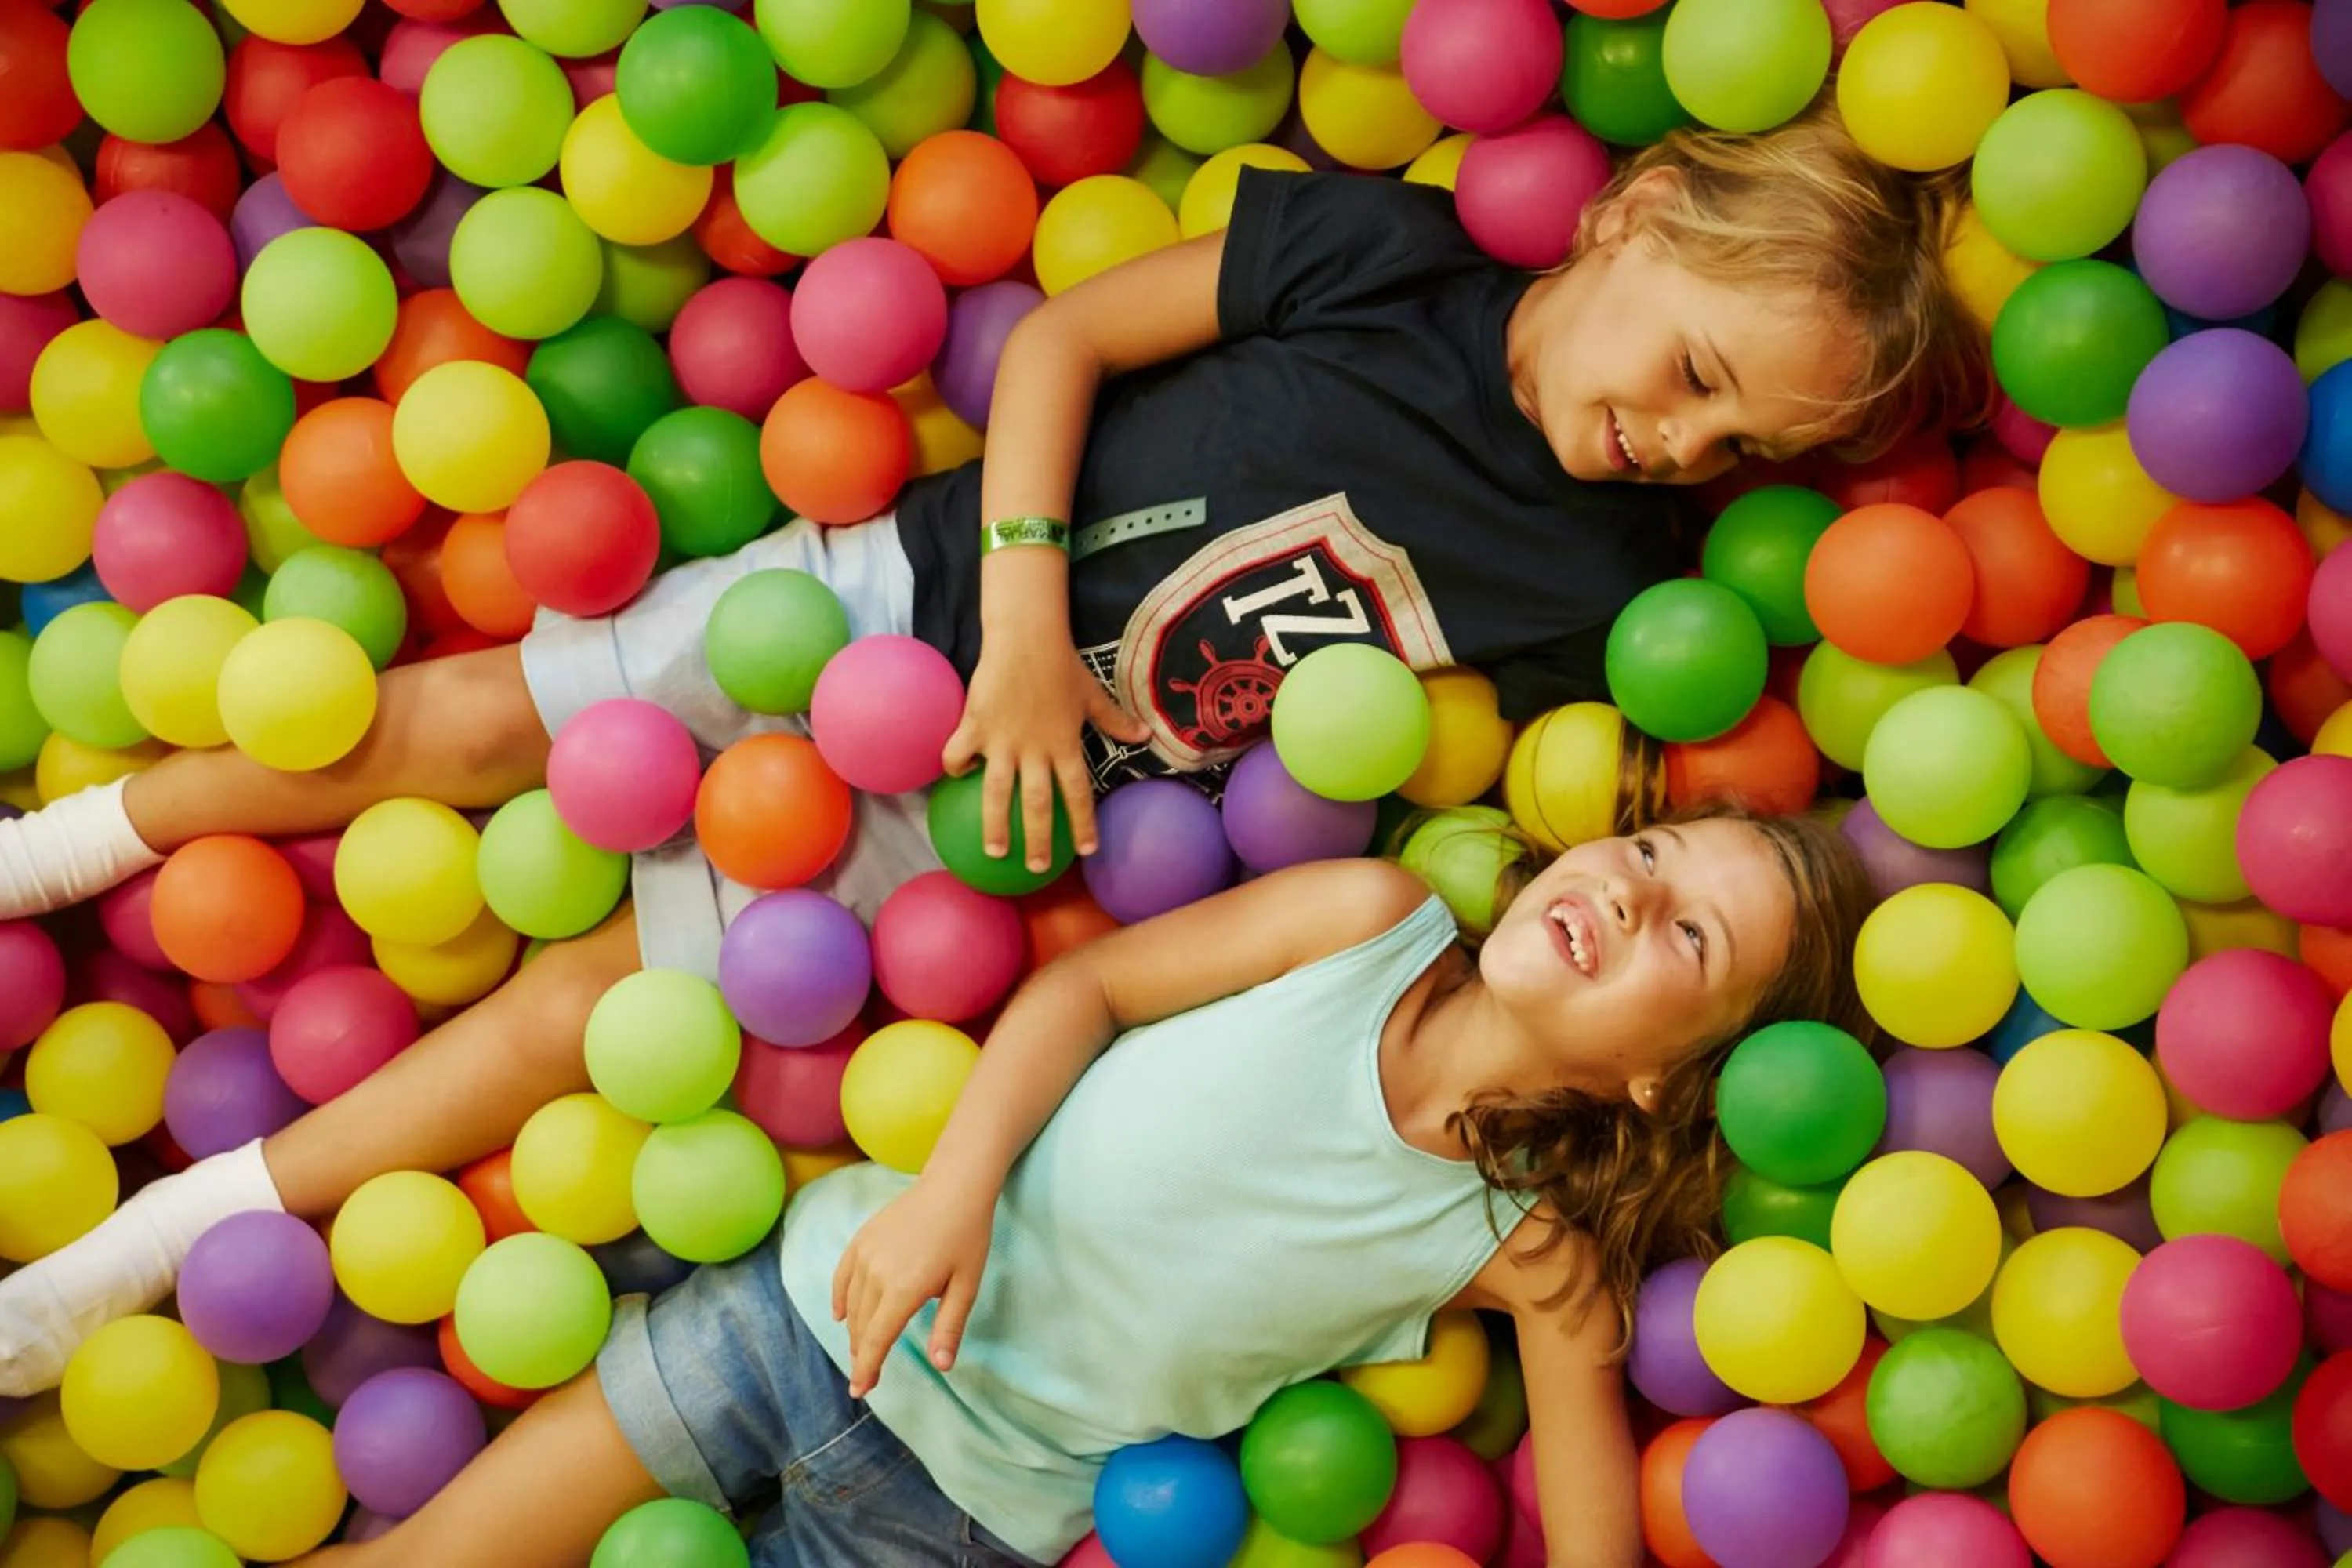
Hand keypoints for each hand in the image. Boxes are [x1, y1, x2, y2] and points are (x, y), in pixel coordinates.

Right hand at [831, 1177, 999, 1399]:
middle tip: (867, 1377)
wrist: (954, 1185)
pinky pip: (842, 1277)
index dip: (867, 1368)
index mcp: (903, 1289)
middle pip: (862, 1326)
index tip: (860, 1391)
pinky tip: (841, 1316)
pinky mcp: (861, 1239)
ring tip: (862, 1350)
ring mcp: (865, 1254)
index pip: (876, 1339)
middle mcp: (877, 1273)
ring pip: (851, 1304)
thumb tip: (941, 1367)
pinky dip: (839, 1299)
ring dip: (854, 1331)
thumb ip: (949, 1327)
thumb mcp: (966, 1285)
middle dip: (862, 1354)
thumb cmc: (967, 1235)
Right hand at [942, 641, 1150, 869]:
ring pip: (997, 792)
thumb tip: (1145, 735)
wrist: (1026, 636)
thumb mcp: (1093, 695)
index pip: (1078, 793)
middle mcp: (1035, 750)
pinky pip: (959, 754)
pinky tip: (957, 775)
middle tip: (1036, 868)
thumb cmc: (1061, 665)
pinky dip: (956, 767)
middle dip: (1038, 840)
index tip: (1086, 849)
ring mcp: (1003, 741)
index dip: (1083, 822)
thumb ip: (1115, 721)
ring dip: (996, 824)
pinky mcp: (975, 725)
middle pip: (1038, 804)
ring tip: (995, 850)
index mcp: (1065, 744)